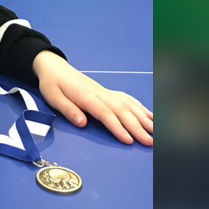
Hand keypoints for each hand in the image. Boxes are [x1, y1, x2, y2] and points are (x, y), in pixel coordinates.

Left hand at [33, 51, 152, 145]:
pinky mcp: (107, 91)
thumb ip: (68, 110)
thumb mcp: (53, 97)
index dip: (118, 127)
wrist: (54, 67)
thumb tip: (83, 123)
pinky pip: (127, 98)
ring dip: (143, 118)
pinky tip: (150, 115)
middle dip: (137, 127)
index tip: (129, 140)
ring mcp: (105, 92)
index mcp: (86, 96)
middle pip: (122, 111)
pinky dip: (140, 107)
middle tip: (149, 141)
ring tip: (155, 131)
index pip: (105, 114)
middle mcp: (100, 93)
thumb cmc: (52, 84)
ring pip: (128, 105)